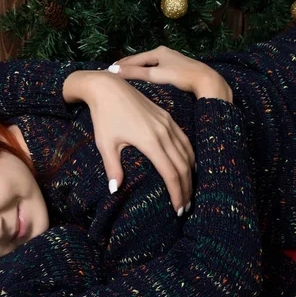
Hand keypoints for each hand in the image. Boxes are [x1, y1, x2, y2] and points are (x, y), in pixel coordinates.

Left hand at [64, 70, 193, 214]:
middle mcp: (164, 133)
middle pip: (184, 166)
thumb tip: (115, 191)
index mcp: (150, 141)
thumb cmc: (104, 117)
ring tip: (189, 192)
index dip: (177, 193)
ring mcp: (168, 124)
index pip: (171, 174)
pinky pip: (185, 140)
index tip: (178, 209)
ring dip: (191, 174)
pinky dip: (190, 156)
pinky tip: (190, 167)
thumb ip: (112, 167)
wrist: (108, 87)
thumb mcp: (105, 144)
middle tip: (185, 208)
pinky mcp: (168, 118)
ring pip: (188, 153)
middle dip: (187, 189)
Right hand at [114, 46, 232, 102]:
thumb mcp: (155, 74)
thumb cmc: (180, 76)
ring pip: (147, 64)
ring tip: (124, 74)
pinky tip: (142, 76)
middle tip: (113, 71)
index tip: (108, 70)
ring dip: (135, 69)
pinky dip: (144, 71)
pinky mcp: (174, 67)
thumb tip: (115, 71)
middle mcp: (163, 52)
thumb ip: (135, 73)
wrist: (204, 79)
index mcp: (158, 52)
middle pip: (140, 59)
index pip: (134, 58)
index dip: (121, 65)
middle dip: (126, 65)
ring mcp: (169, 59)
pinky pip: (154, 68)